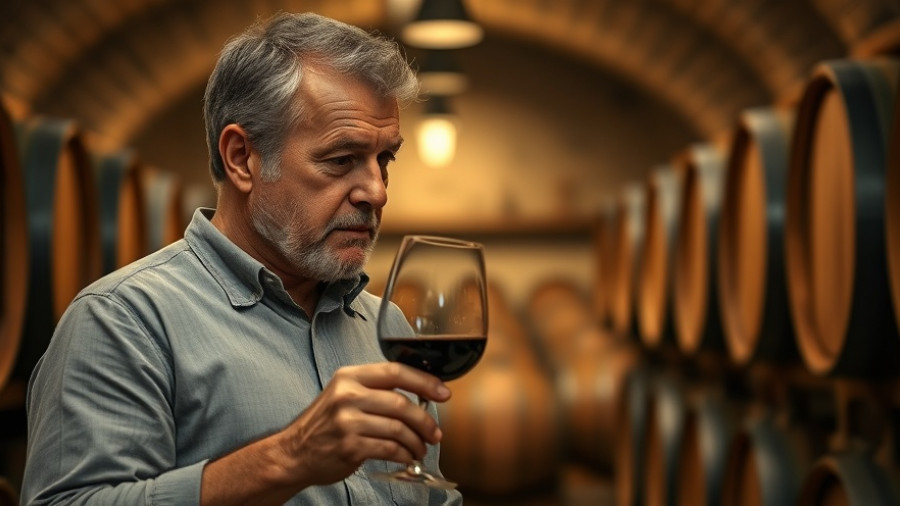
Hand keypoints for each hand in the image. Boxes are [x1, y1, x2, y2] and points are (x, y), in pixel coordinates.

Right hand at [278, 362, 451, 486]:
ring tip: (421, 448)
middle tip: (435, 432)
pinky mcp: (349, 446)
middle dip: (424, 420)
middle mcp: (347, 395)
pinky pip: (389, 449)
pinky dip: (404, 454)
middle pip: (400, 403)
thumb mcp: (344, 394)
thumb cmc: (325, 424)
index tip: (443, 393)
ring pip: (397, 429)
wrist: (294, 452)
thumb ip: (376, 390)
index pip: (395, 372)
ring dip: (416, 442)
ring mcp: (347, 421)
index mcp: (349, 376)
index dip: (424, 381)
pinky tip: (407, 457)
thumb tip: (419, 394)